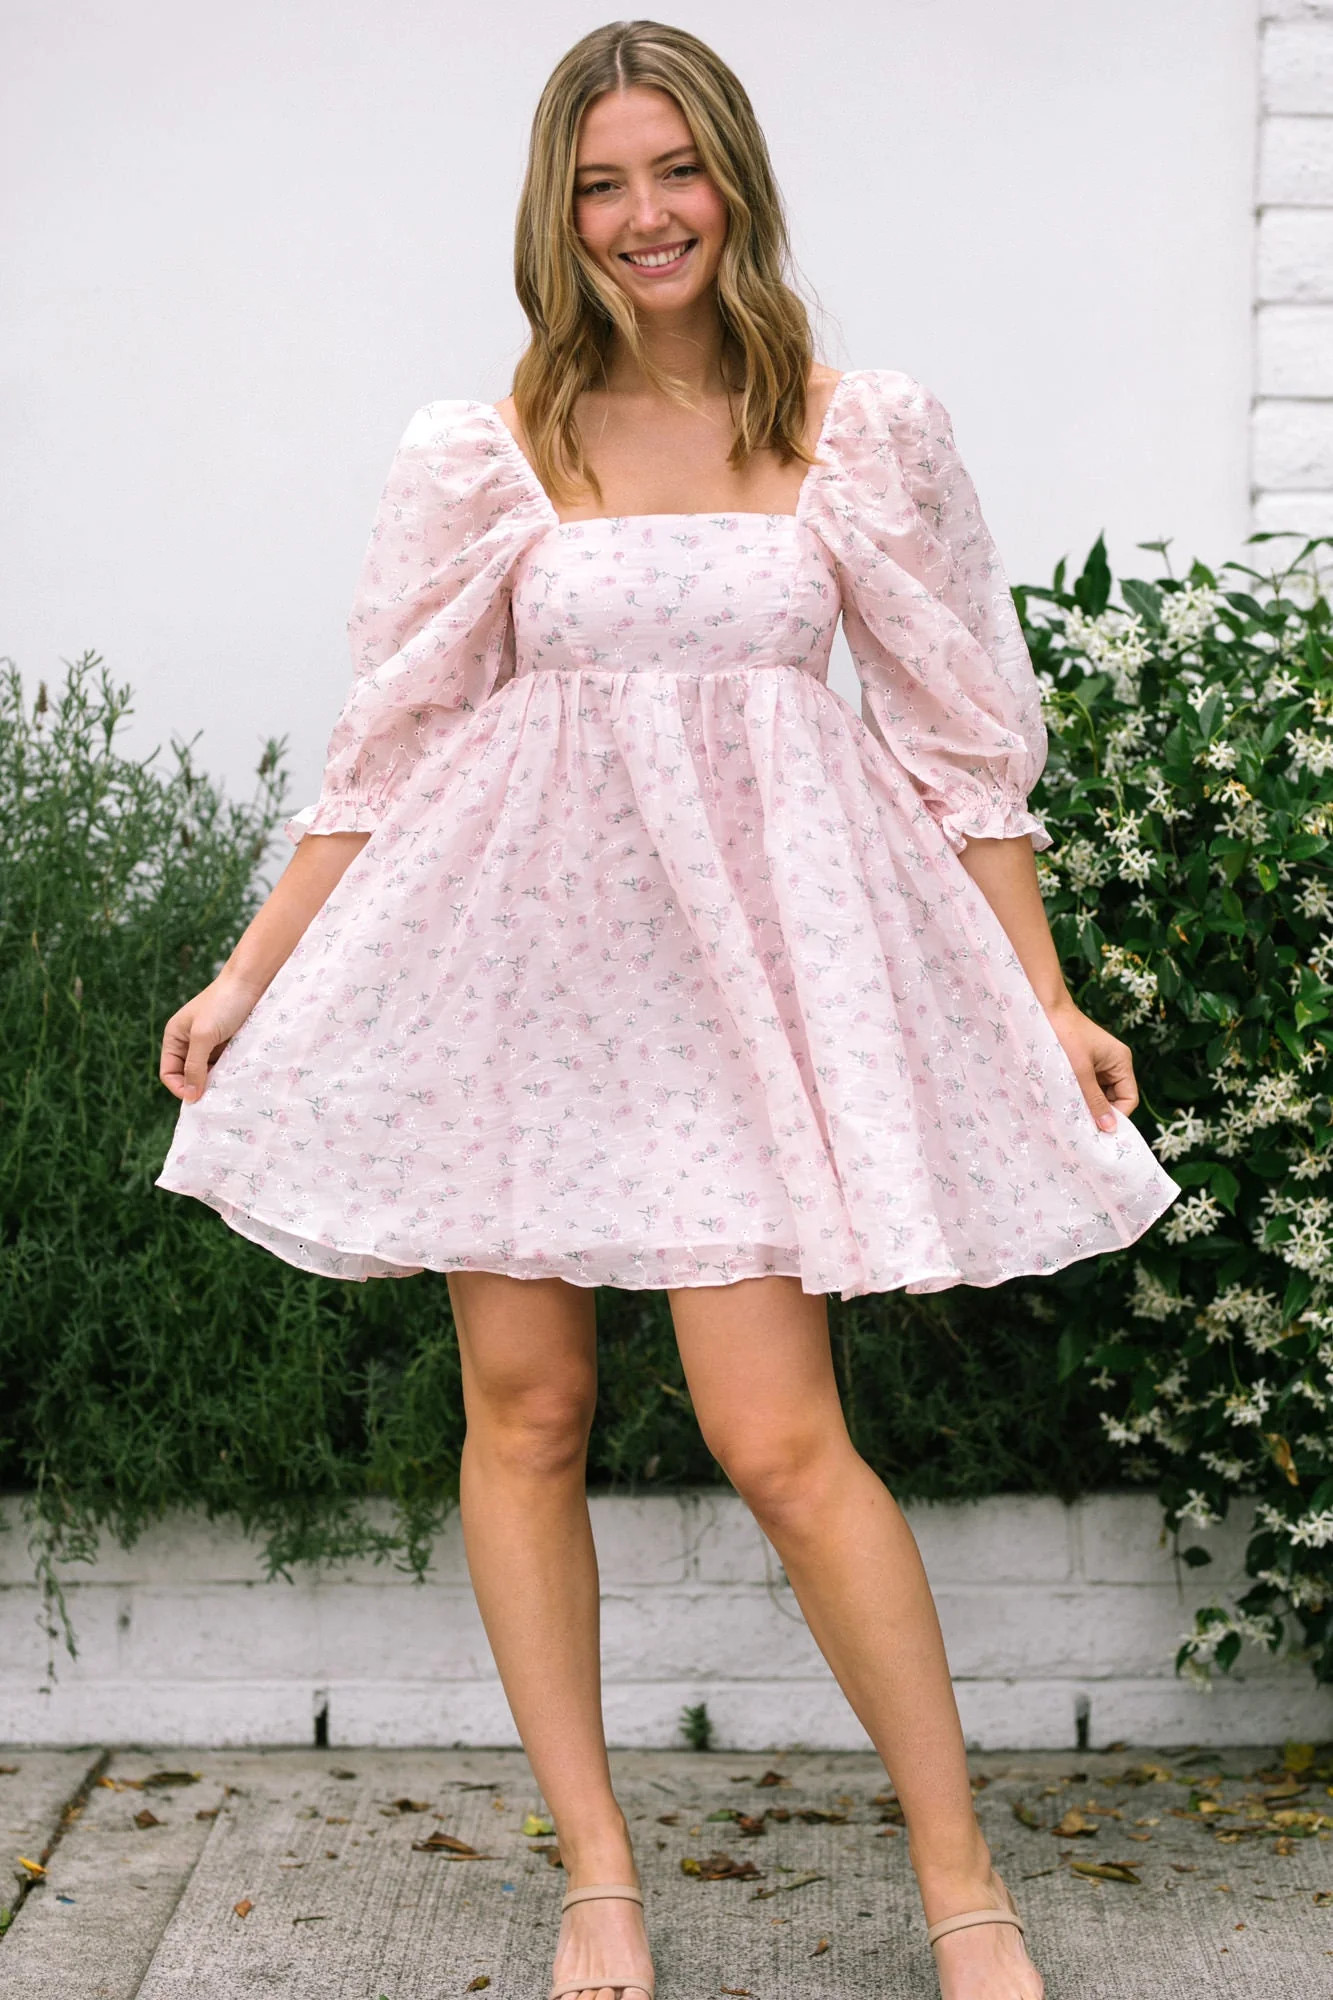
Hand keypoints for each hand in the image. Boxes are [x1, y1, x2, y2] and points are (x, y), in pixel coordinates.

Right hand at [159, 972, 264, 1103]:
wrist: (251, 982)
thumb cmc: (223, 1004)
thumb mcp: (204, 1036)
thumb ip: (194, 1066)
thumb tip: (190, 1097)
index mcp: (175, 1037)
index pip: (169, 1073)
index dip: (179, 1087)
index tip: (198, 1098)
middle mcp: (189, 1042)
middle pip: (189, 1076)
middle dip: (199, 1086)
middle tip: (216, 1096)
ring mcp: (210, 1044)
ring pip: (208, 1073)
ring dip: (216, 1081)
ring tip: (228, 1086)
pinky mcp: (228, 1045)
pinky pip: (224, 1066)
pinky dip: (229, 1073)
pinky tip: (237, 1077)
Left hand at [1042, 993, 1138, 1131]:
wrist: (1043, 1010)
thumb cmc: (1064, 1037)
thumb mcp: (1080, 1073)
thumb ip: (1094, 1101)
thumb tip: (1109, 1128)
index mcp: (1121, 1061)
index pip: (1129, 1098)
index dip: (1117, 1116)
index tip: (1098, 1131)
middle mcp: (1114, 1062)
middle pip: (1115, 1098)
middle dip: (1100, 1111)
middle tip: (1082, 1127)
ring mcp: (1099, 1063)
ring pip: (1099, 1094)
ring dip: (1087, 1104)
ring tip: (1072, 1115)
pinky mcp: (1084, 1063)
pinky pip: (1087, 1086)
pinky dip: (1079, 1095)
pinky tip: (1066, 1102)